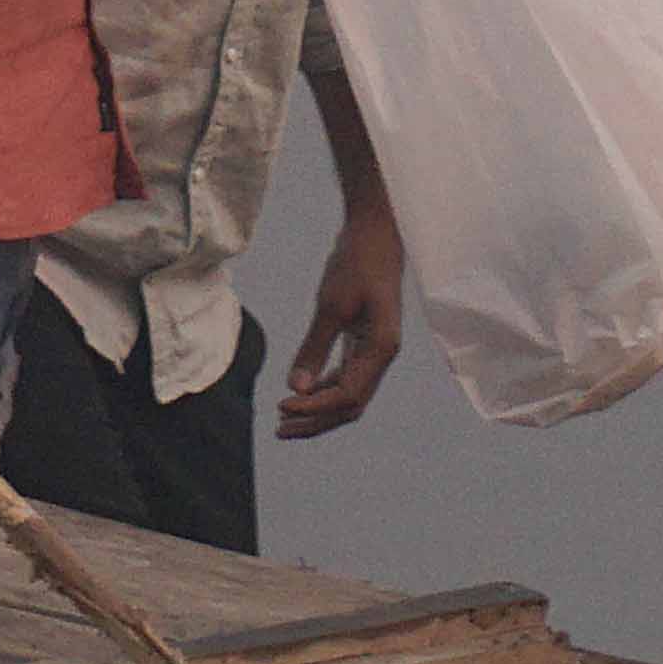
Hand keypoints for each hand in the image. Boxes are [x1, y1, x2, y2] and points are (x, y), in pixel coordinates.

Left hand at [278, 207, 403, 438]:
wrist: (375, 234)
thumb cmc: (356, 263)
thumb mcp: (331, 305)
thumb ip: (315, 348)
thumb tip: (296, 388)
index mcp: (382, 348)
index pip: (347, 395)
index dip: (313, 408)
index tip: (281, 405)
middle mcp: (383, 355)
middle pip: (351, 405)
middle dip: (316, 421)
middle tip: (279, 429)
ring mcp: (376, 349)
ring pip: (350, 395)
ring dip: (319, 410)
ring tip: (284, 419)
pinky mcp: (366, 341)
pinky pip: (347, 377)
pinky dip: (324, 390)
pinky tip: (301, 392)